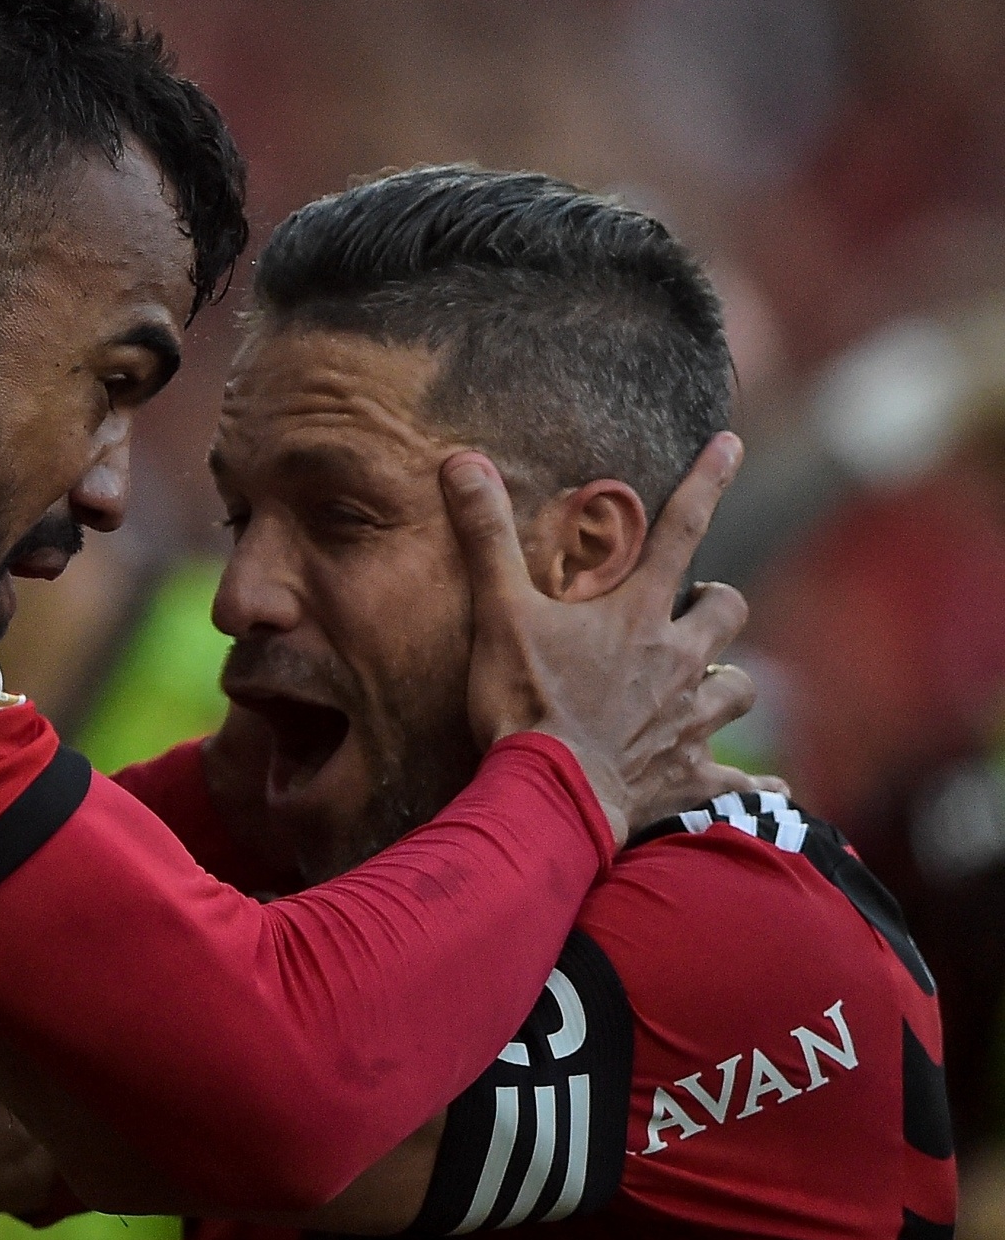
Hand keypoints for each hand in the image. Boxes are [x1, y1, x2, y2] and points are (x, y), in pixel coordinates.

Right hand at [444, 435, 759, 844]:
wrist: (550, 796)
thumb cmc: (524, 703)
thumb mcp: (497, 614)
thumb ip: (487, 538)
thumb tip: (463, 461)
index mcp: (637, 615)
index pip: (681, 529)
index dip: (706, 481)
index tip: (730, 444)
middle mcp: (678, 660)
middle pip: (726, 610)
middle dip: (716, 601)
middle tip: (691, 605)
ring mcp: (688, 721)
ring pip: (738, 687)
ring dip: (727, 680)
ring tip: (707, 684)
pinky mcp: (690, 777)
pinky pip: (743, 780)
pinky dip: (759, 783)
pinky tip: (776, 786)